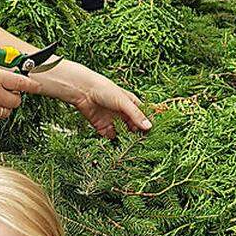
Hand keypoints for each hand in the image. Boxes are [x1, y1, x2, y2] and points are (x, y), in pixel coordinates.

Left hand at [37, 60, 151, 138]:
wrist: (82, 90)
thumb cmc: (105, 90)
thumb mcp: (123, 102)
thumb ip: (136, 115)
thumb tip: (149, 127)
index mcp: (131, 104)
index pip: (144, 116)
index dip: (148, 125)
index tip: (152, 134)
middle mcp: (123, 113)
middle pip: (134, 127)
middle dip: (138, 135)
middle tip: (142, 143)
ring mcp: (113, 120)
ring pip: (123, 133)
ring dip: (126, 139)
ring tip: (130, 146)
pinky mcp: (102, 126)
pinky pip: (110, 136)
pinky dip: (113, 139)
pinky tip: (116, 142)